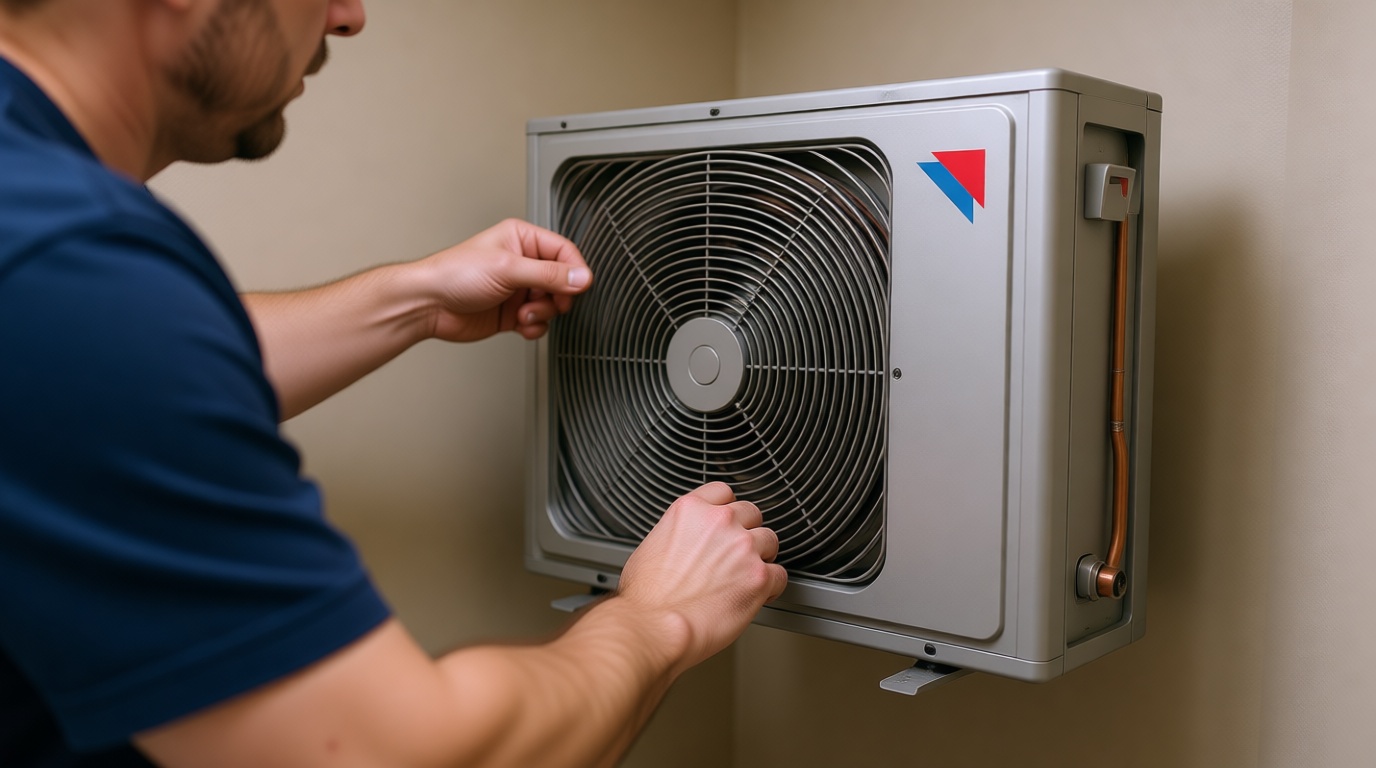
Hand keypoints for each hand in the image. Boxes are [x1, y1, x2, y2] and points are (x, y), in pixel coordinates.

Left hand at [420, 219, 590, 341]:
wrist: (428, 305)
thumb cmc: (454, 274)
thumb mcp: (507, 269)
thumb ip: (548, 274)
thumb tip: (581, 277)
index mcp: (521, 239)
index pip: (564, 251)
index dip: (575, 270)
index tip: (579, 287)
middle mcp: (522, 262)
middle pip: (562, 280)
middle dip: (557, 296)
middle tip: (550, 302)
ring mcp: (518, 289)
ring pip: (552, 303)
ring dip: (543, 313)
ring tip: (524, 314)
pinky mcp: (513, 312)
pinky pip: (539, 321)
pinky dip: (535, 327)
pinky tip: (520, 325)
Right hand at [615, 483, 788, 673]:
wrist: (654, 625)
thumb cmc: (646, 596)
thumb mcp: (651, 546)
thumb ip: (677, 535)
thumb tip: (683, 545)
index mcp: (691, 510)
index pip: (723, 492)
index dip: (727, 509)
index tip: (727, 522)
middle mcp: (720, 522)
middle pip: (751, 513)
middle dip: (746, 532)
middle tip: (736, 554)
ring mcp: (742, 548)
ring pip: (770, 540)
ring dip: (761, 556)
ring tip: (747, 576)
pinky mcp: (759, 577)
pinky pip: (780, 574)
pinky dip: (773, 586)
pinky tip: (761, 594)